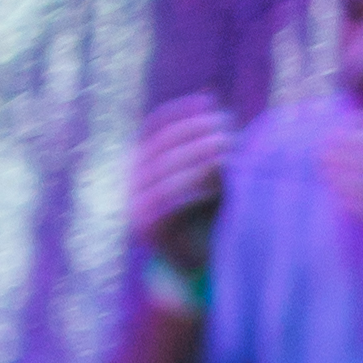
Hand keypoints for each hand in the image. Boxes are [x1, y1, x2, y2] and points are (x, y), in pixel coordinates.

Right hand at [126, 94, 231, 278]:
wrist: (202, 261)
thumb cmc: (213, 208)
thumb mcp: (212, 170)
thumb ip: (209, 145)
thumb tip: (217, 105)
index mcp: (142, 161)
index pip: (154, 126)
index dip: (181, 111)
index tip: (212, 102)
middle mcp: (131, 179)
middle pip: (160, 145)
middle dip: (197, 134)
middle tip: (231, 132)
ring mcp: (134, 203)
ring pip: (164, 170)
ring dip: (198, 157)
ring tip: (230, 153)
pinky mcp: (145, 226)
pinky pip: (166, 200)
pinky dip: (193, 186)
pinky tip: (219, 179)